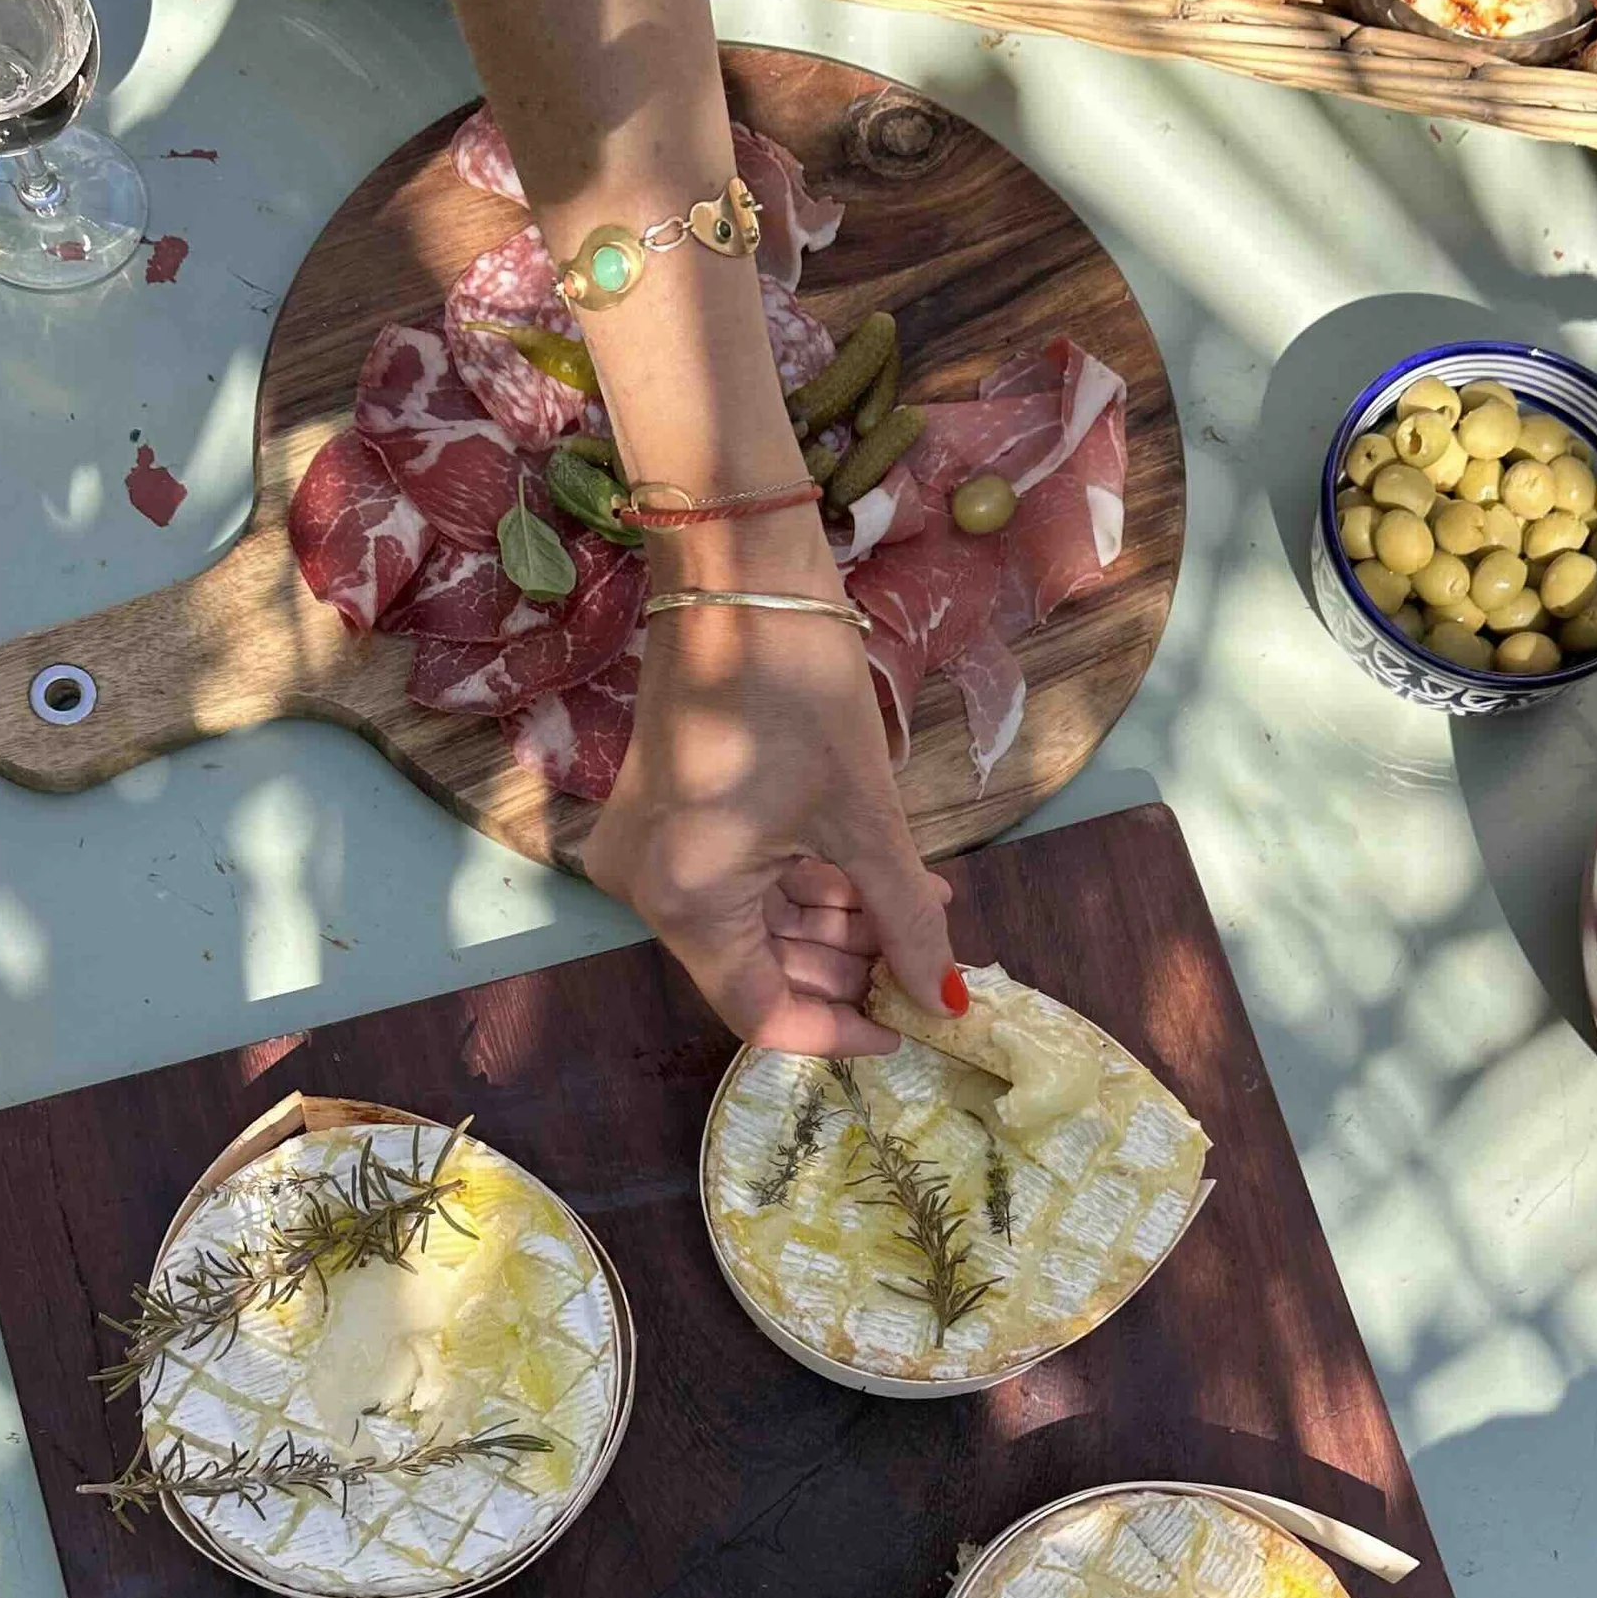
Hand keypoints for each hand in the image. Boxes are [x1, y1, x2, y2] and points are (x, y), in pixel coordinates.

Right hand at [583, 584, 958, 1054]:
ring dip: (838, 923)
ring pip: (755, 923)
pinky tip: (881, 880)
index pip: (762, 1012)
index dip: (841, 1029)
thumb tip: (946, 997)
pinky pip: (741, 879)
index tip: (911, 1024)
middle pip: (759, 967)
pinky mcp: (668, 816)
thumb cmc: (796, 684)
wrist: (736, 568)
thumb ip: (904, 918)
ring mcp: (653, 852)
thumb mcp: (865, 815)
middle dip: (850, 967)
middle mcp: (650, 889)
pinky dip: (808, 884)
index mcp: (685, 899)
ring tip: (924, 909)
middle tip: (931, 959)